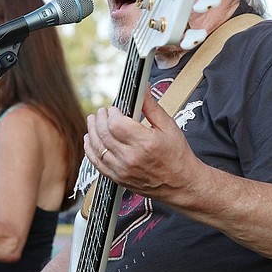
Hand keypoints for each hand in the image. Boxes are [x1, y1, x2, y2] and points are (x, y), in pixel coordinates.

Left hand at [83, 86, 202, 204]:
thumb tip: (143, 87)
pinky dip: (90, 150)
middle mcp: (131, 158)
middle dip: (99, 119)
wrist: (181, 184)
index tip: (115, 109)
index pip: (116, 124)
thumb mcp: (169, 127)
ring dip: (92, 131)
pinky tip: (90, 140)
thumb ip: (151, 106)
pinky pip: (96, 163)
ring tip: (93, 120)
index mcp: (145, 143)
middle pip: (104, 134)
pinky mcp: (118, 179)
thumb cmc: (177, 155)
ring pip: (97, 147)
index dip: (112, 113)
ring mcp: (122, 170)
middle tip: (101, 112)